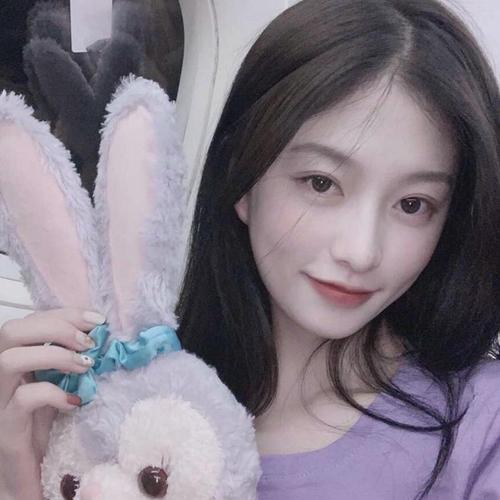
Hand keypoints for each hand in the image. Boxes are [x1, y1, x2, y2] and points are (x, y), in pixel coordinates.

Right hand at [0, 307, 104, 499]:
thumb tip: (103, 336)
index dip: (65, 314)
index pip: (31, 320)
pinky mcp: (6, 427)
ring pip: (9, 360)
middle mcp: (2, 375)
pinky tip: (75, 401)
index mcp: (18, 358)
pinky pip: (22, 399)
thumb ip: (73, 360)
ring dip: (54, 354)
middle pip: (12, 331)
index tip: (97, 321)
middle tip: (89, 342)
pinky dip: (53, 393)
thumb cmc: (45, 424)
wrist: (32, 471)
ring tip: (84, 365)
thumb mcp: (61, 383)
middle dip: (56, 326)